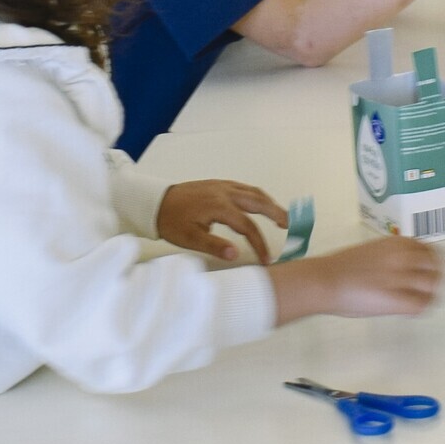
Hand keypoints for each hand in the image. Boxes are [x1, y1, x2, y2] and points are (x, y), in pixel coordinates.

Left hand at [156, 180, 294, 262]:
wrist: (154, 201)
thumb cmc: (171, 222)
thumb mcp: (189, 238)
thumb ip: (214, 245)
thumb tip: (236, 255)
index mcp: (220, 206)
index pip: (248, 227)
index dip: (260, 244)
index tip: (267, 260)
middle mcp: (225, 192)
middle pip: (258, 202)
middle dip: (276, 213)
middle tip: (290, 225)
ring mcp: (223, 186)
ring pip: (253, 192)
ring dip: (269, 203)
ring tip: (281, 215)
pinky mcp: (218, 184)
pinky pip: (245, 188)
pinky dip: (258, 196)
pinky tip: (260, 203)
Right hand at [301, 235, 444, 317]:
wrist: (324, 280)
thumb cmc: (343, 267)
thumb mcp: (375, 250)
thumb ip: (395, 256)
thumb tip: (409, 267)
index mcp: (399, 242)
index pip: (431, 252)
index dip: (433, 265)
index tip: (427, 274)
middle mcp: (404, 257)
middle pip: (437, 268)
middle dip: (436, 279)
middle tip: (427, 291)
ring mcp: (402, 277)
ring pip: (433, 287)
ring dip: (429, 296)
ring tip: (418, 303)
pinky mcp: (397, 299)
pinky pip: (421, 305)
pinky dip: (419, 309)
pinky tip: (408, 312)